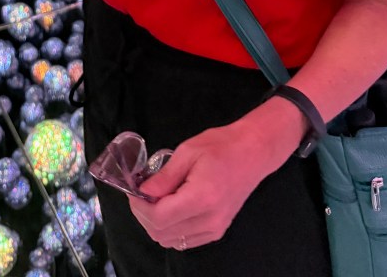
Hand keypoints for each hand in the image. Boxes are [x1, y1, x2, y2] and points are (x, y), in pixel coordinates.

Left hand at [128, 125, 272, 250]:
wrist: (253, 152)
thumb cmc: (221, 145)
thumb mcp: (188, 152)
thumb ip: (164, 176)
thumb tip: (142, 192)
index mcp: (202, 198)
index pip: (159, 217)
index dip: (140, 206)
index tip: (134, 191)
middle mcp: (209, 220)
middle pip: (162, 233)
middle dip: (144, 215)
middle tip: (141, 193)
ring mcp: (215, 230)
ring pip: (171, 241)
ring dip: (156, 224)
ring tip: (155, 199)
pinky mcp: (217, 232)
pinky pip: (184, 240)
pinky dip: (171, 229)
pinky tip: (171, 208)